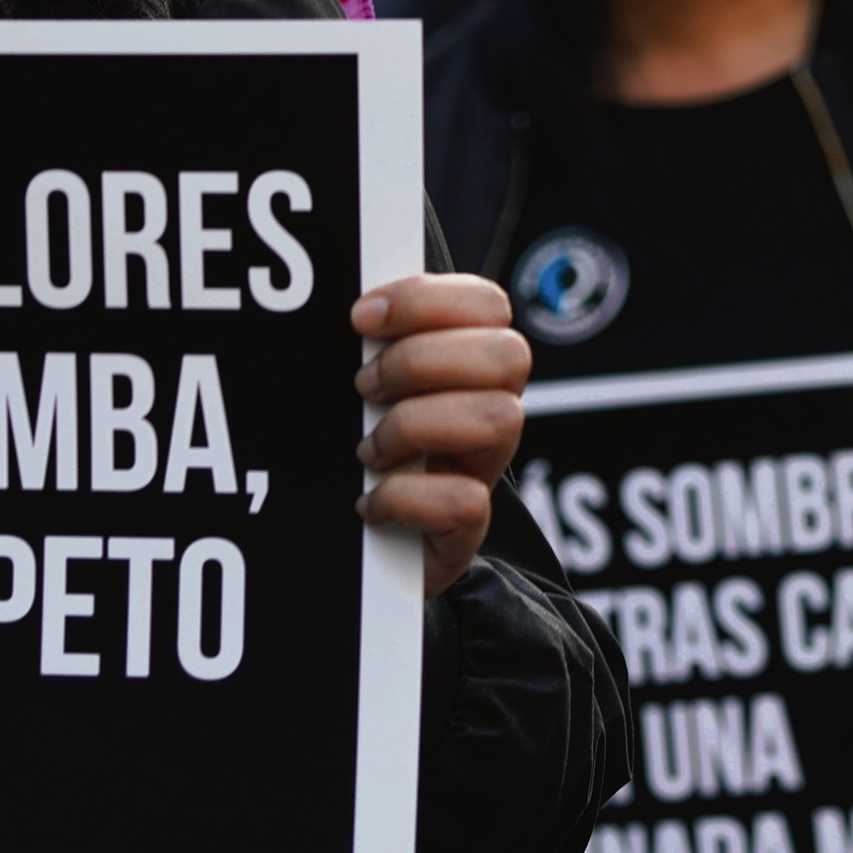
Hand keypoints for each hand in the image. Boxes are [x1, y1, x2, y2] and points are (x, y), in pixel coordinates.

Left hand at [352, 273, 528, 598]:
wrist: (352, 552)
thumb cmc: (352, 455)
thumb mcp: (358, 394)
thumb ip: (365, 350)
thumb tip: (345, 310)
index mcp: (465, 364)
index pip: (487, 305)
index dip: (426, 299)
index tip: (361, 318)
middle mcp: (488, 411)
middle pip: (508, 355)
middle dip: (420, 360)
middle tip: (364, 386)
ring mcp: (483, 471)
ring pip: (501, 419)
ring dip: (416, 424)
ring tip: (369, 448)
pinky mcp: (467, 530)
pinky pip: (467, 502)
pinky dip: (406, 496)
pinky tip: (369, 501)